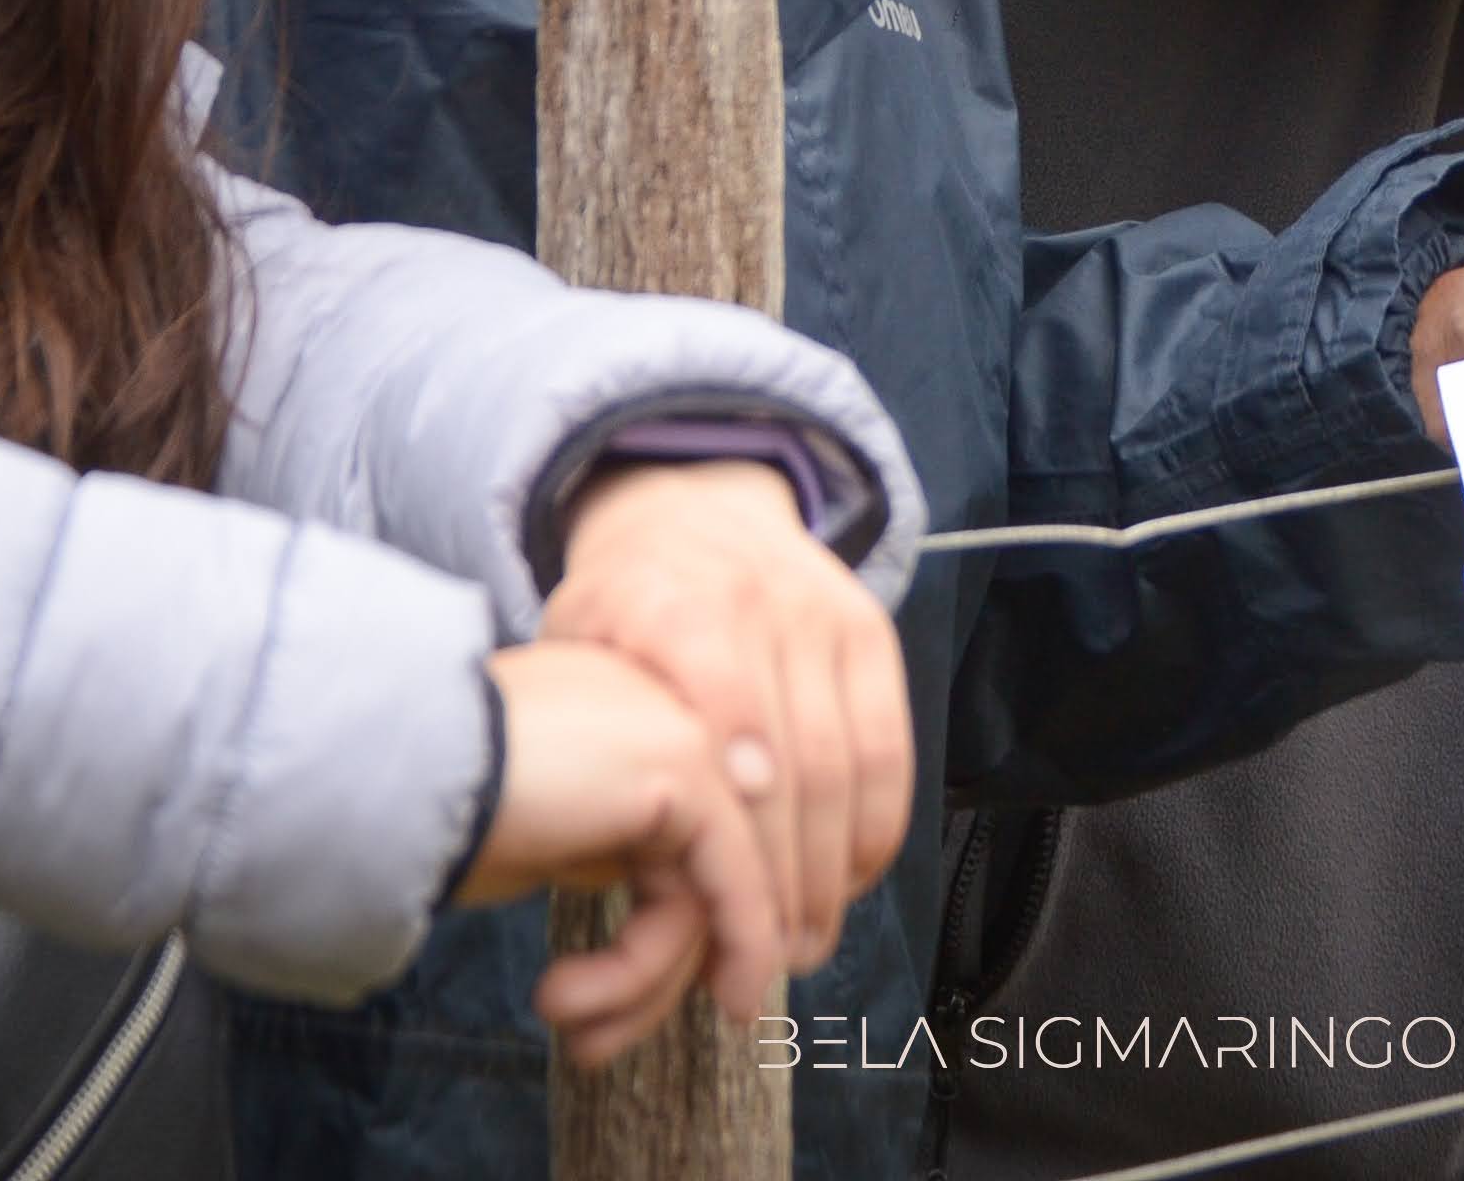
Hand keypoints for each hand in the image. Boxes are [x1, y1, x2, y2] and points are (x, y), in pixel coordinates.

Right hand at [456, 643, 783, 1064]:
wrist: (385, 775)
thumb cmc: (428, 811)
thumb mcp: (532, 834)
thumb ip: (599, 847)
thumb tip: (669, 920)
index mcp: (613, 711)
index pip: (672, 832)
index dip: (667, 928)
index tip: (632, 1004)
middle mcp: (653, 707)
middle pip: (692, 862)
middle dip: (649, 973)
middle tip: (589, 1047)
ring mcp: (674, 727)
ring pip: (703, 882)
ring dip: (644, 981)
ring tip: (566, 1023)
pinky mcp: (684, 766)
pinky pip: (734, 876)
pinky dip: (741, 945)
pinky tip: (725, 1004)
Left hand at [540, 462, 911, 979]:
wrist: (696, 506)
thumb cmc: (620, 607)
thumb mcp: (575, 641)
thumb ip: (592, 716)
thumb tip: (603, 819)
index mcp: (670, 595)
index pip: (715, 681)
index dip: (733, 761)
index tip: (730, 851)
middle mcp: (759, 599)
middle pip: (793, 751)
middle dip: (783, 870)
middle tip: (762, 957)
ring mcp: (826, 613)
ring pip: (847, 761)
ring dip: (832, 869)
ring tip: (804, 942)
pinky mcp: (871, 633)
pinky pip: (888, 744)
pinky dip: (876, 824)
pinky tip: (850, 882)